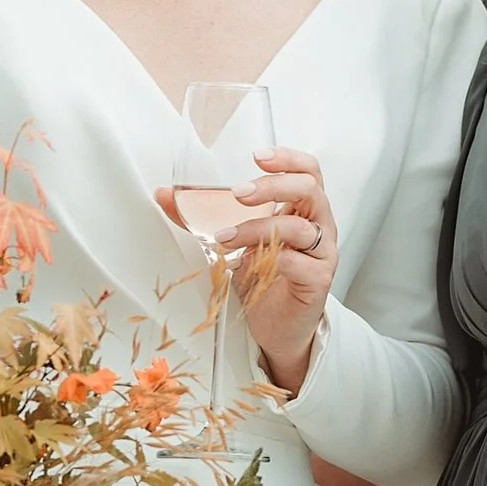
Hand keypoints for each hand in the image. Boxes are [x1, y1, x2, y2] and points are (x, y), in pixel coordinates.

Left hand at [153, 145, 338, 394]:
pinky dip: (272, 261)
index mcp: (303, 210)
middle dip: (272, 187)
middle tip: (239, 194)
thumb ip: (203, 217)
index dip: (287, 159)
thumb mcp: (233, 241)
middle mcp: (319, 226)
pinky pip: (300, 263)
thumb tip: (164, 195)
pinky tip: (250, 265)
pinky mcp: (318, 281)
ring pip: (300, 228)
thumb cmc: (263, 279)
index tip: (258, 157)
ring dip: (258, 228)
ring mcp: (322, 254)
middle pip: (310, 190)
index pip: (308, 171)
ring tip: (226, 239)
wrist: (276, 328)